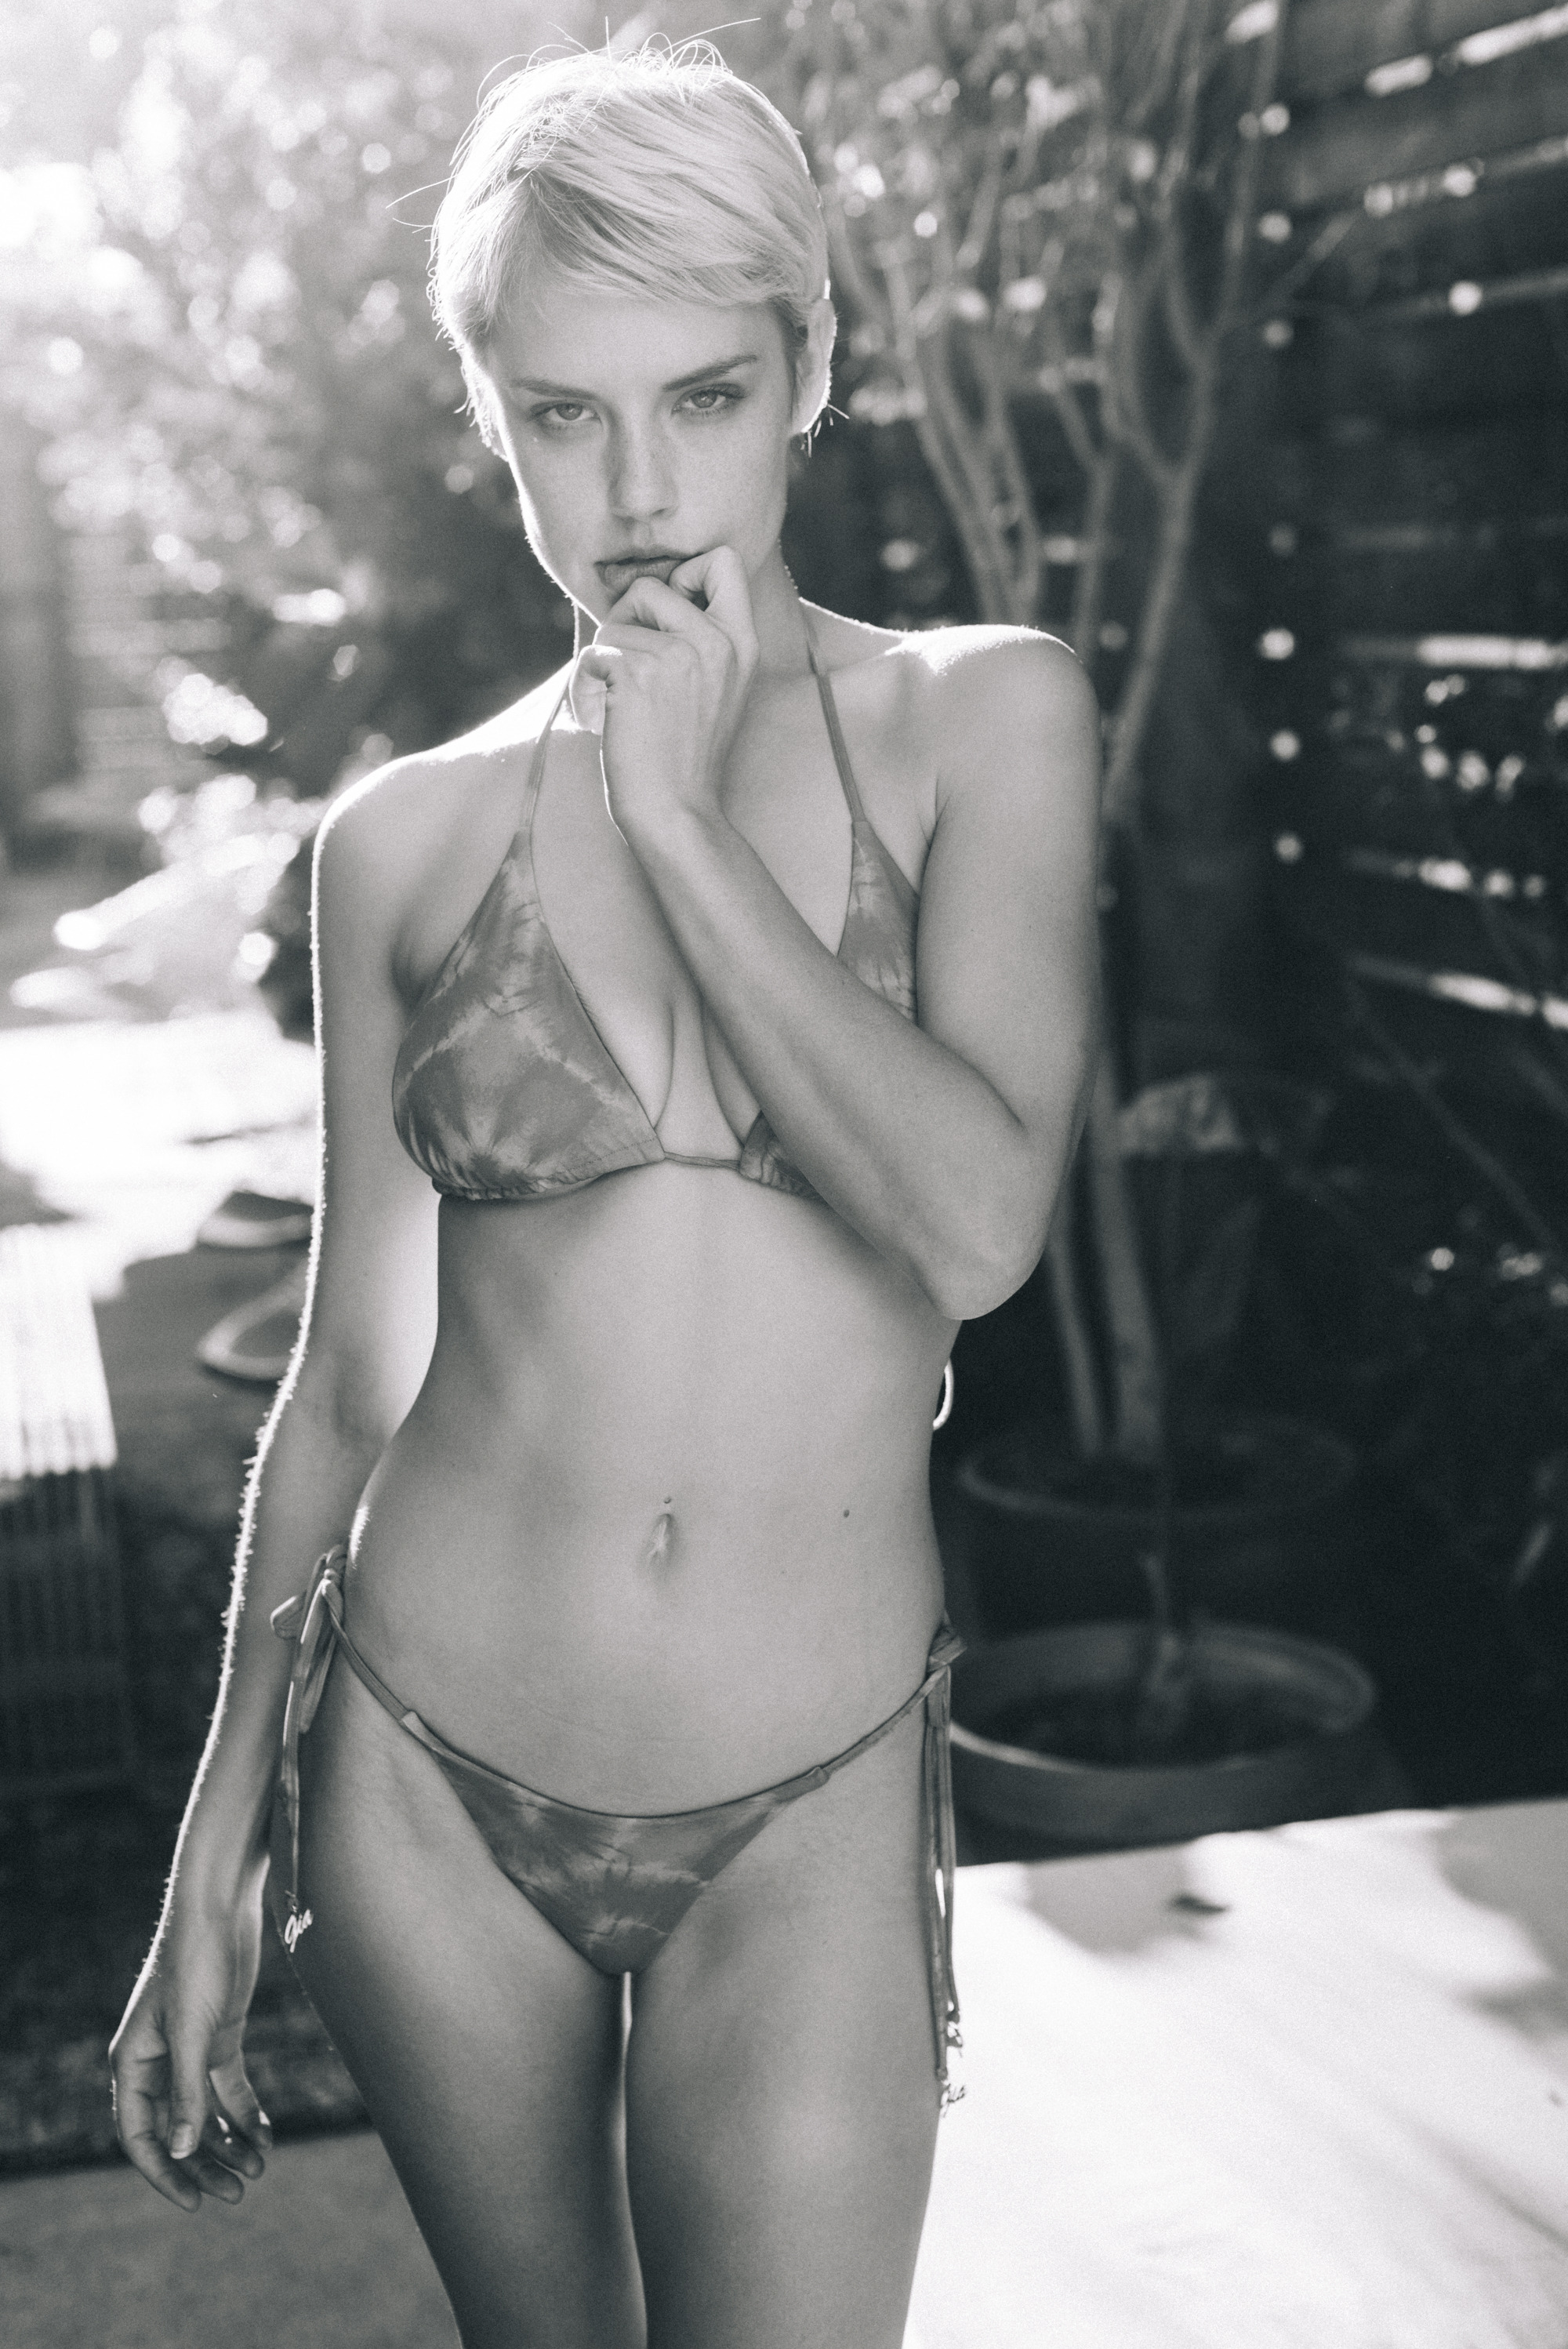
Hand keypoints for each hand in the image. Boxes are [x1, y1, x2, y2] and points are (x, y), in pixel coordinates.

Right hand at [109, 1887, 270, 2212]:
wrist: (222, 1905)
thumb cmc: (196, 1961)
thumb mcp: (194, 2030)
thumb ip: (187, 2091)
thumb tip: (181, 2151)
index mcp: (133, 2062)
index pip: (140, 2134)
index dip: (165, 2172)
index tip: (194, 2202)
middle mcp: (157, 2060)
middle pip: (175, 2129)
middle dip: (204, 2164)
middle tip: (239, 2191)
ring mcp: (190, 2048)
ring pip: (204, 2112)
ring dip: (227, 2142)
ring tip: (259, 2168)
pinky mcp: (221, 2034)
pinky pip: (227, 2087)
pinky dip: (244, 2112)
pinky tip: (266, 2135)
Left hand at [570, 546, 758, 847]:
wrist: (675, 811)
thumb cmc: (682, 756)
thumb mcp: (715, 688)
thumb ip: (700, 638)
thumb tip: (647, 590)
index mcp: (742, 642)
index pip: (722, 561)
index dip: (685, 572)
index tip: (668, 610)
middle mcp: (717, 642)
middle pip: (653, 584)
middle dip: (628, 618)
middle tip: (629, 666)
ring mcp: (680, 655)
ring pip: (616, 620)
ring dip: (605, 659)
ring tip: (621, 703)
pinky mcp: (639, 672)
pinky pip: (595, 651)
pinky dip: (587, 685)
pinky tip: (606, 718)